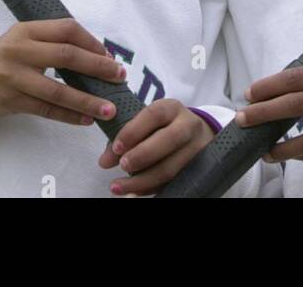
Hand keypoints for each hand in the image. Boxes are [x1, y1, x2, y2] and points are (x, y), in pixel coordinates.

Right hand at [0, 19, 126, 124]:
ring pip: (58, 89)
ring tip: (109, 109)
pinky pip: (46, 110)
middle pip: (67, 56)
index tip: (109, 57)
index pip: (67, 29)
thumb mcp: (23, 41)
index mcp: (26, 30)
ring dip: (88, 100)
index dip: (92, 42)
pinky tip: (86, 120)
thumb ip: (52, 44)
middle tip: (120, 78)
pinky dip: (69, 116)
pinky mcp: (10, 100)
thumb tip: (97, 57)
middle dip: (98, 68)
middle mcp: (18, 50)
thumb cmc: (2, 59)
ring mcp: (12, 76)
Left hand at [97, 99, 212, 195]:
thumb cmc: (161, 127)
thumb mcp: (146, 123)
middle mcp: (188, 125)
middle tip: (122, 166)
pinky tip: (132, 193)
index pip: (154, 115)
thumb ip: (123, 137)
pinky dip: (150, 189)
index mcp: (171, 108)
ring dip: (142, 180)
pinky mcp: (197, 170)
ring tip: (118, 186)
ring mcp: (196, 149)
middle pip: (169, 140)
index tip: (116, 147)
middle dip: (142, 155)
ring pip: (171, 167)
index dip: (134, 131)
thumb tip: (104, 161)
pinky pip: (171, 183)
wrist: (196, 135)